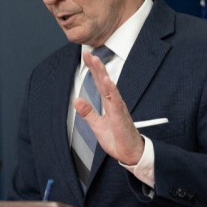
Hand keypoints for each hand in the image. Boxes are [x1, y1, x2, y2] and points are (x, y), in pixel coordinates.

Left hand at [73, 50, 144, 164]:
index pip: (99, 83)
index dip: (93, 69)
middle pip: (104, 81)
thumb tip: (76, 100)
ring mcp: (119, 108)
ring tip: (96, 61)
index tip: (86, 56)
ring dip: (103, 73)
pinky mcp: (121, 117)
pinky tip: (107, 81)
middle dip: (96, 66)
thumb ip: (88, 112)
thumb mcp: (97, 125)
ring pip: (110, 87)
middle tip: (88, 52)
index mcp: (108, 103)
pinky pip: (116, 102)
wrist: (130, 154)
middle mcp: (114, 102)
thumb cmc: (117, 139)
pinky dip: (112, 90)